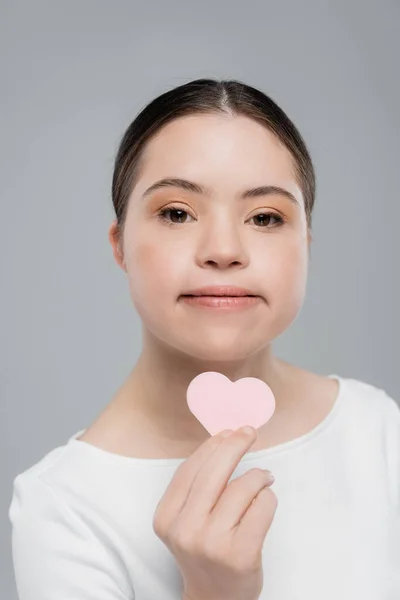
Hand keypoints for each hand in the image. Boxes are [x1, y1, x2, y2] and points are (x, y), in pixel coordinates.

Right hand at [152, 426, 276, 599]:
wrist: (214, 599)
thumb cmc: (205, 550)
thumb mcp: (187, 520)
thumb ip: (198, 486)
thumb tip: (224, 439)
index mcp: (167, 518)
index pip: (189, 470)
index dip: (210, 446)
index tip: (227, 431)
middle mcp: (186, 530)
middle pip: (214, 473)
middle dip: (235, 445)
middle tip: (249, 432)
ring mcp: (213, 544)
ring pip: (242, 487)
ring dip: (258, 476)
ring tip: (264, 479)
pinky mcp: (241, 554)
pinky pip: (262, 507)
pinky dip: (268, 497)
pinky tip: (266, 499)